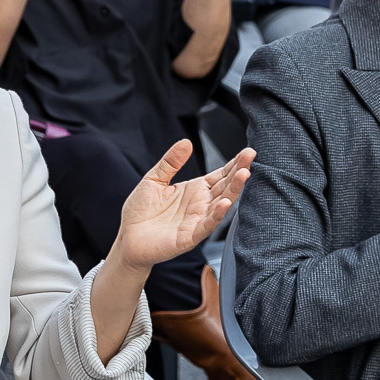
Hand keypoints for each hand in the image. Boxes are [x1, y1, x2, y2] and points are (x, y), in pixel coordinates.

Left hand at [106, 140, 255, 270]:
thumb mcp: (154, 179)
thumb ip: (171, 162)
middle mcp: (201, 204)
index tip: (248, 151)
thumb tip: (186, 142)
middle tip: (251, 156)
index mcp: (195, 190)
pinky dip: (217, 215)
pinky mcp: (190, 237)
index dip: (234, 163)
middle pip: (225, 186)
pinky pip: (207, 225)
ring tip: (244, 174)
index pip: (220, 174)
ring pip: (221, 204)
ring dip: (233, 190)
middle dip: (239, 171)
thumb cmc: (140, 211)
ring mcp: (198, 220)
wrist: (127, 238)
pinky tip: (225, 203)